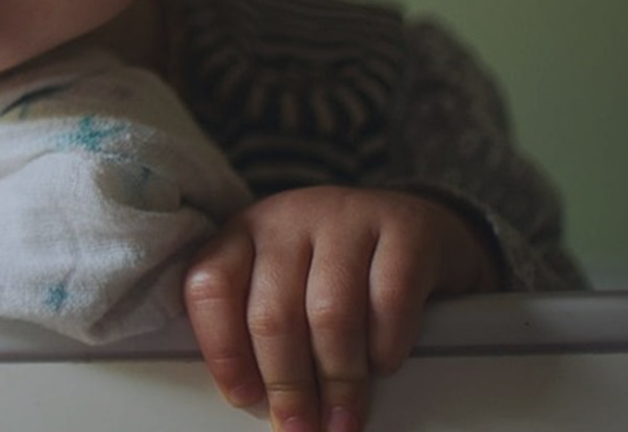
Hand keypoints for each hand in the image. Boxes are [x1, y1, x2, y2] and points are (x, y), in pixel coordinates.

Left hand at [184, 186, 498, 431]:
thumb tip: (257, 402)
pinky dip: (385, 345)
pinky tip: (384, 366)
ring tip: (342, 417)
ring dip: (337, 379)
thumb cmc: (340, 269)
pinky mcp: (404, 227)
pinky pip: (390, 300)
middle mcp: (287, 217)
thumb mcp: (288, 282)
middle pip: (272, 313)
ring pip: (329, 314)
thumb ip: (262, 325)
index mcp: (244, 233)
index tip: (243, 398)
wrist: (417, 226)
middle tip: (299, 426)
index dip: (222, 349)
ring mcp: (345, 216)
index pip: (210, 286)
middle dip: (286, 383)